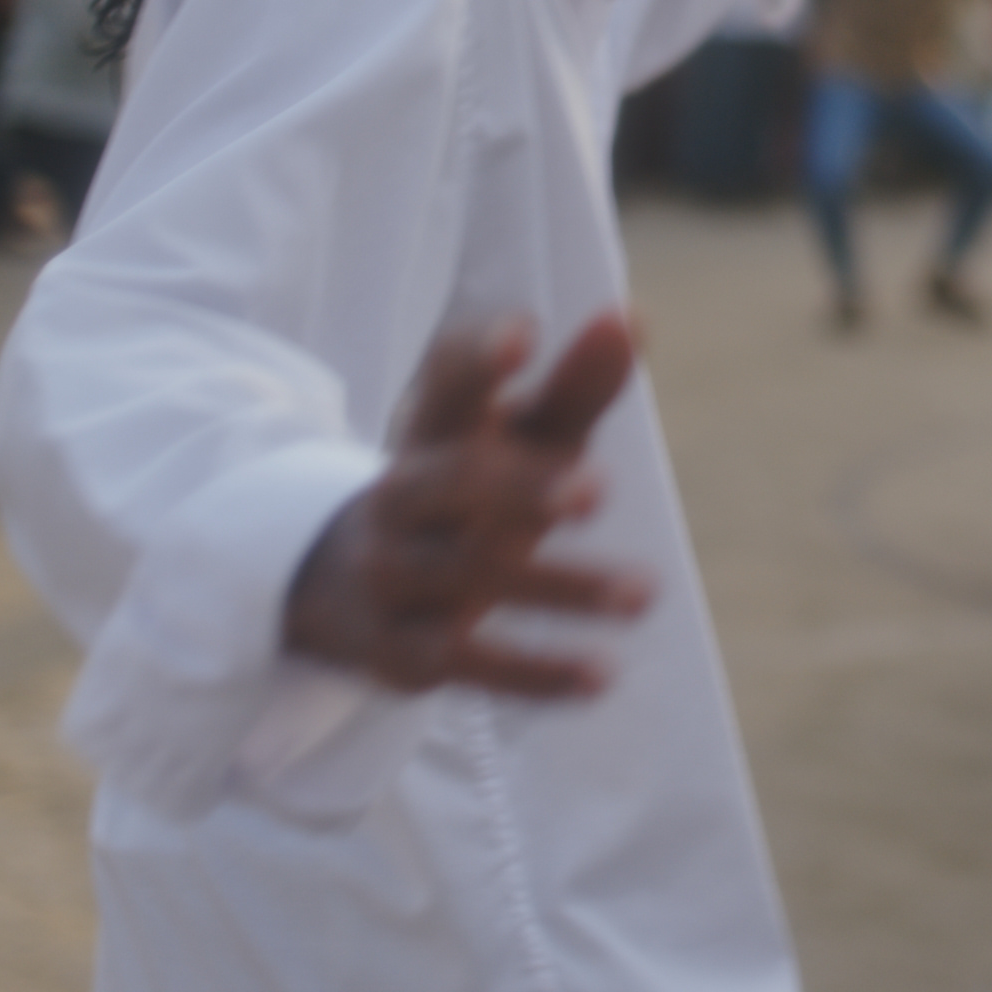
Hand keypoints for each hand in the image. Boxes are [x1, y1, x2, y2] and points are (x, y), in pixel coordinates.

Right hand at [280, 316, 654, 698]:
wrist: (342, 583)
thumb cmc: (466, 486)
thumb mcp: (518, 436)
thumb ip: (576, 385)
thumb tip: (634, 316)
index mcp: (435, 432)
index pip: (447, 384)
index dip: (477, 357)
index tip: (522, 333)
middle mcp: (403, 498)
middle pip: (451, 484)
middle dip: (519, 486)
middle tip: (598, 488)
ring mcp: (393, 576)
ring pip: (468, 579)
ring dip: (561, 587)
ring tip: (649, 592)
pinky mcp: (399, 651)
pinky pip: (467, 664)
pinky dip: (535, 673)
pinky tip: (605, 675)